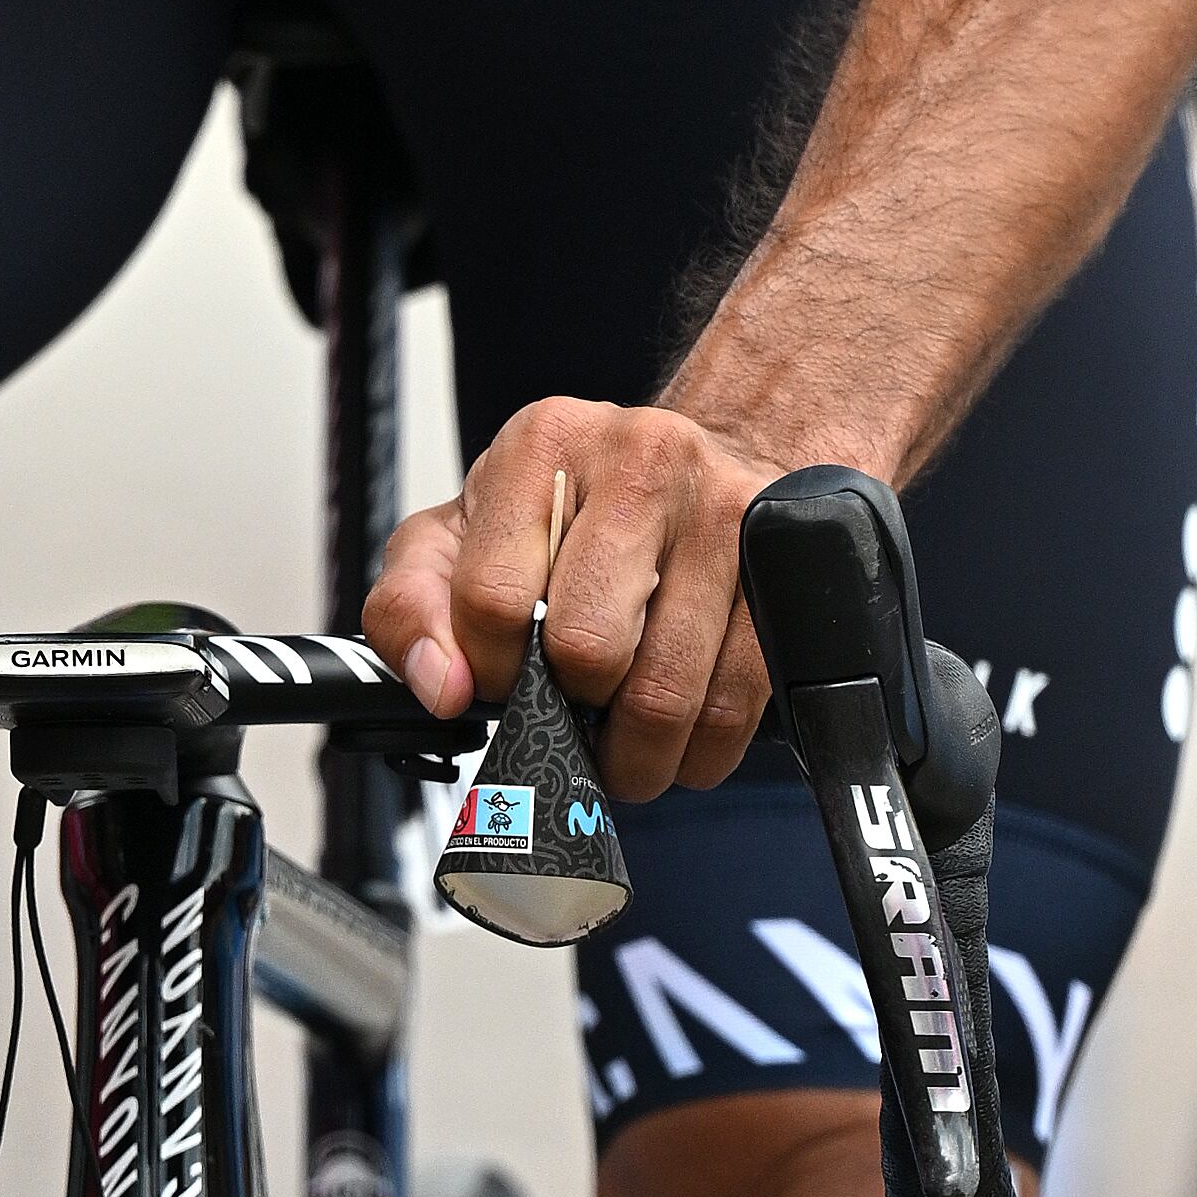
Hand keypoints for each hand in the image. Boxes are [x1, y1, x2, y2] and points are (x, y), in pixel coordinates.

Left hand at [367, 393, 784, 804]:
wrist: (692, 466)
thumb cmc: (565, 513)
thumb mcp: (459, 536)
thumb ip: (411, 607)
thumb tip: (443, 689)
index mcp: (544, 443)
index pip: (493, 598)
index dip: (489, 669)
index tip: (504, 677)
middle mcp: (643, 459)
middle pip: (587, 650)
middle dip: (568, 711)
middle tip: (568, 710)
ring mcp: (725, 510)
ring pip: (666, 694)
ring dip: (632, 753)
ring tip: (617, 740)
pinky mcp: (785, 570)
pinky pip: (736, 707)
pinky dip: (697, 753)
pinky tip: (674, 733)